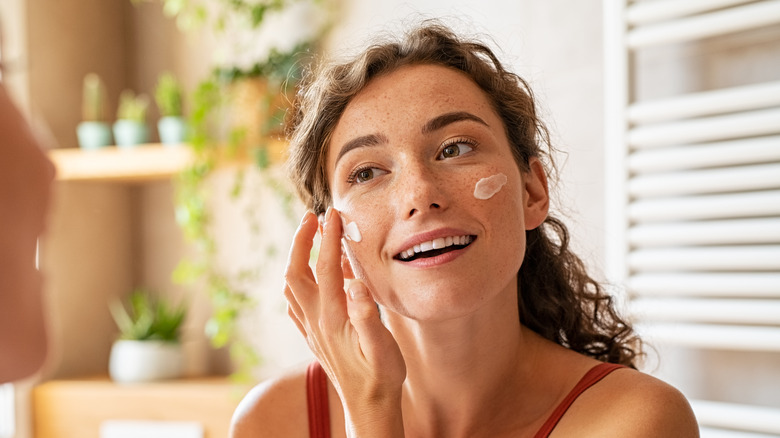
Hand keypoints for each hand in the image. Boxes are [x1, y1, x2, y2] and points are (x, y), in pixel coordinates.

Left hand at [284, 208, 405, 435]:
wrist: (368, 406)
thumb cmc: (381, 377)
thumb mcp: (382, 348)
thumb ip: (368, 316)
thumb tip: (355, 283)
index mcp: (333, 318)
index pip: (326, 267)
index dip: (328, 237)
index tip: (334, 213)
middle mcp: (316, 320)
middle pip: (296, 272)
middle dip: (300, 240)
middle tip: (312, 217)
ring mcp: (311, 328)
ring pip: (291, 286)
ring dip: (296, 257)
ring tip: (309, 238)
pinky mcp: (313, 336)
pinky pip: (295, 302)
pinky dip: (297, 281)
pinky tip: (309, 277)